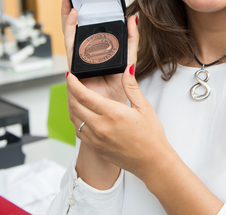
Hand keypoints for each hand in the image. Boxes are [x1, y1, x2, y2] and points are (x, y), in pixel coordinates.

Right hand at [61, 0, 133, 103]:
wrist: (113, 113)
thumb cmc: (120, 89)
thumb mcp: (129, 59)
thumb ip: (131, 40)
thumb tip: (133, 20)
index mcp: (102, 54)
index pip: (95, 33)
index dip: (91, 18)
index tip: (90, 2)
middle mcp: (89, 57)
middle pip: (79, 33)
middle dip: (74, 15)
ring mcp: (81, 62)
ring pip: (72, 37)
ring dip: (69, 20)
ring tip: (71, 5)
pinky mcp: (76, 69)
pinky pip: (71, 48)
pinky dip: (71, 33)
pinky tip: (72, 21)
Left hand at [65, 47, 169, 184]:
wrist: (151, 162)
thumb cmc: (150, 135)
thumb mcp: (144, 106)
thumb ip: (131, 86)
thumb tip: (127, 68)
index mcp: (112, 114)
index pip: (84, 96)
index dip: (73, 84)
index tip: (70, 75)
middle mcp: (100, 127)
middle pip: (74, 106)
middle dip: (70, 92)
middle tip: (70, 82)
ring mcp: (96, 139)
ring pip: (74, 119)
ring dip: (71, 105)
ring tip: (74, 95)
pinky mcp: (95, 147)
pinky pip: (79, 130)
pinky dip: (76, 119)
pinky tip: (81, 113)